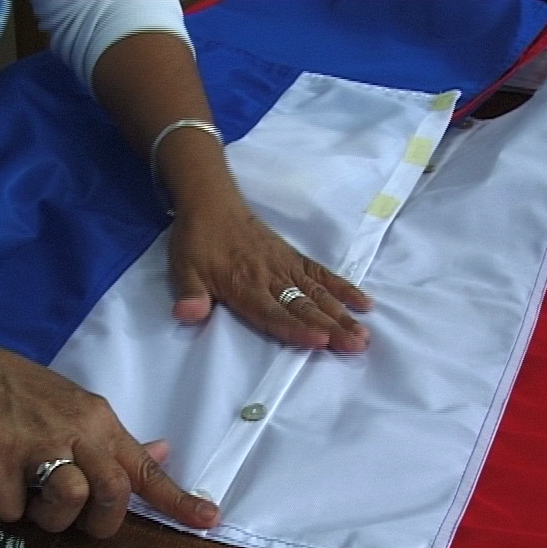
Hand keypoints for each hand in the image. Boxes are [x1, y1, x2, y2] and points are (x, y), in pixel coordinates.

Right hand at [0, 322, 219, 536]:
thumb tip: (162, 452)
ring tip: (37, 494)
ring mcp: (37, 443)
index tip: (209, 519)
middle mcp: (77, 431)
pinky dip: (8, 505)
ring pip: (69, 501)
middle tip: (82, 513)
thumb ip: (118, 439)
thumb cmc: (30, 393)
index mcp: (101, 423)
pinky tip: (3, 480)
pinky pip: (12, 508)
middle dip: (103, 519)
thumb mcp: (82, 408)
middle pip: (114, 492)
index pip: (146, 468)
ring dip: (52, 514)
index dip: (179, 499)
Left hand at [169, 196, 372, 352]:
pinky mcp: (294, 257)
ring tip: (363, 334)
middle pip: (304, 307)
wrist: (211, 202)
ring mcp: (286, 266)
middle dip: (331, 327)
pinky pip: (321, 273)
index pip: (274, 313)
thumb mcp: (183, 268)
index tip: (321, 341)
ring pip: (318, 294)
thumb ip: (190, 294)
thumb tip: (188, 316)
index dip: (297, 329)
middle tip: (356, 345)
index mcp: (244, 285)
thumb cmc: (197, 241)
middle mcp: (270, 278)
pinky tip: (363, 301)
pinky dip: (343, 287)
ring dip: (342, 314)